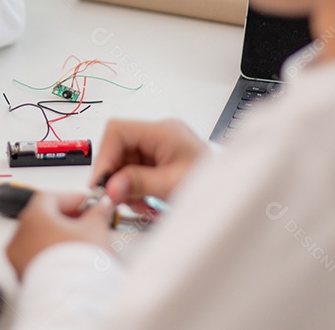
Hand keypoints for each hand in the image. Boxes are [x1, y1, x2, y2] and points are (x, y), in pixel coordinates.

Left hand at [6, 192, 115, 279]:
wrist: (71, 300)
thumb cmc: (77, 265)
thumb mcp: (95, 229)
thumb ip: (98, 212)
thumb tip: (101, 206)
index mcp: (33, 217)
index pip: (50, 196)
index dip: (71, 198)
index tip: (86, 202)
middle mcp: (19, 236)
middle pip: (42, 217)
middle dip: (65, 218)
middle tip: (86, 221)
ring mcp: (18, 258)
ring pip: (38, 238)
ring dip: (58, 236)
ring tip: (81, 242)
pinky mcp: (23, 276)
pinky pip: (37, 257)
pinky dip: (51, 254)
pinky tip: (70, 259)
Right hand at [93, 119, 207, 211]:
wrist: (232, 191)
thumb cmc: (213, 184)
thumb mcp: (171, 186)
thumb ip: (138, 183)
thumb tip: (110, 186)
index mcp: (164, 131)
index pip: (118, 131)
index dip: (105, 156)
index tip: (101, 182)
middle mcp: (159, 134)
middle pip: (119, 147)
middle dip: (115, 175)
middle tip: (117, 198)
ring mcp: (159, 146)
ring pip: (124, 161)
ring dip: (125, 185)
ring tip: (140, 204)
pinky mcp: (160, 159)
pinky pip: (135, 170)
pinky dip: (134, 188)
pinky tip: (146, 201)